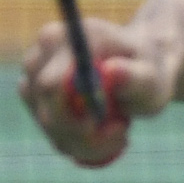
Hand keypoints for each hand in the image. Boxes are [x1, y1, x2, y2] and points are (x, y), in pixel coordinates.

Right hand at [17, 16, 171, 167]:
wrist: (141, 67)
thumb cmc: (148, 68)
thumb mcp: (151, 75)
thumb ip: (134, 76)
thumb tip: (109, 71)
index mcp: (65, 38)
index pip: (52, 85)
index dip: (77, 115)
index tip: (116, 125)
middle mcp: (39, 57)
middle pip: (48, 112)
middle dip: (86, 134)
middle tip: (122, 132)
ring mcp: (32, 80)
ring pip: (51, 128)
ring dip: (87, 142)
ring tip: (120, 130)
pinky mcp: (36, 102)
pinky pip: (54, 135)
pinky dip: (82, 144)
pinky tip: (106, 135)